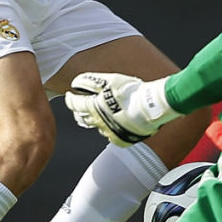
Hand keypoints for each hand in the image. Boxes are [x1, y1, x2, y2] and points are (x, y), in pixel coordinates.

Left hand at [65, 72, 179, 145]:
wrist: (152, 107)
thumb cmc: (131, 92)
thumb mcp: (110, 80)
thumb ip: (91, 81)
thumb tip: (76, 83)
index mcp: (93, 107)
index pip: (75, 104)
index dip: (70, 99)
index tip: (69, 95)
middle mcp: (98, 122)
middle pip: (82, 118)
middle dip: (79, 111)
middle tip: (80, 106)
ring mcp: (109, 133)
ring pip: (97, 128)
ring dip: (95, 121)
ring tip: (98, 114)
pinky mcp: (120, 140)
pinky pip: (111, 136)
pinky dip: (110, 129)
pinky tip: (114, 123)